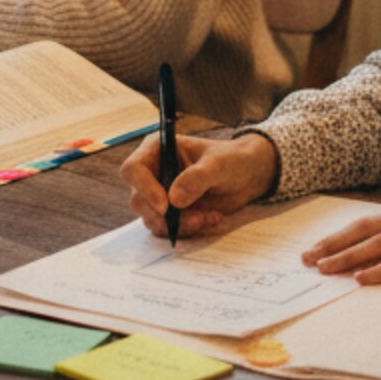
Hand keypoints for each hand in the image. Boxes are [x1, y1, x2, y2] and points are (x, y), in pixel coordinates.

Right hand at [121, 130, 278, 240]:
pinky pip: (168, 230)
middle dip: (168, 216)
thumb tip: (173, 200)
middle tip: (198, 218)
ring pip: (153, 220)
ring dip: (181, 225)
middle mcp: (152, 172)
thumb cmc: (231, 160)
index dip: (144, 188)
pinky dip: (189, 230)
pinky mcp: (170, 213)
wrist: (247, 176)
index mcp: (157, 149)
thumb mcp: (219, 164)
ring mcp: (159, 194)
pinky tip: (211, 219)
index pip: (133, 169)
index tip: (166, 206)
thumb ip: (197, 178)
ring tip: (210, 217)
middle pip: (139, 201)